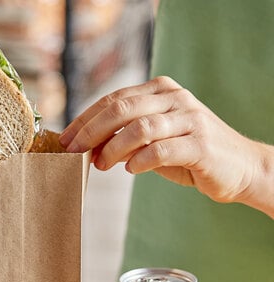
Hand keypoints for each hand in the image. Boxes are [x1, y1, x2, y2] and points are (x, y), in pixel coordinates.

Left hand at [60, 76, 273, 216]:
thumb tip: (85, 148)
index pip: (113, 100)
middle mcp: (175, 99)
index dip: (85, 120)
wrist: (237, 168)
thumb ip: (123, 140)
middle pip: (122, 109)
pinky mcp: (200, 145)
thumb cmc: (188, 154)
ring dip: (112, 148)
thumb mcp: (151, 142)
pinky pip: (161, 150)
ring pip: (140, 128)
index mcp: (160, 91)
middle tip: (72, 152)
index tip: (64, 140)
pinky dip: (140, 160)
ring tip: (100, 164)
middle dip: (91, 131)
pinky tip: (130, 170)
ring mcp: (189, 120)